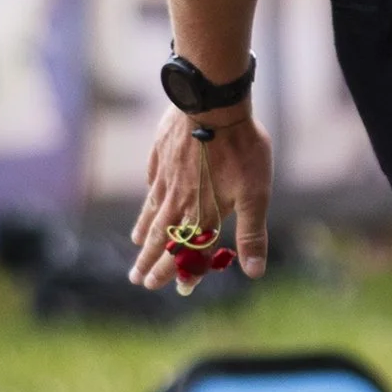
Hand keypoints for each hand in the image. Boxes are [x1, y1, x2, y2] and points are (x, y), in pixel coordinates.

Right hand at [129, 105, 271, 286]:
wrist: (213, 104)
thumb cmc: (240, 149)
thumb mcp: (256, 194)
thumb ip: (251, 234)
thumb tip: (254, 273)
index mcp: (202, 214)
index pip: (185, 252)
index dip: (175, 271)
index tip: (162, 286)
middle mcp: (179, 200)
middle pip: (161, 238)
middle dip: (150, 261)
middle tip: (138, 280)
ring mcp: (166, 177)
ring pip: (152, 212)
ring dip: (144, 234)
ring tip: (136, 246)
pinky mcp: (161, 155)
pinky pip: (151, 184)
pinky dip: (147, 200)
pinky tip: (146, 202)